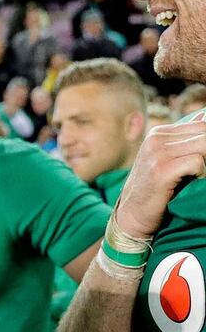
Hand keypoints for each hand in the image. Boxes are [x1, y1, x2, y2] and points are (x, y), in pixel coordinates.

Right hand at [114, 113, 205, 239]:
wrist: (132, 214)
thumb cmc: (157, 189)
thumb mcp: (170, 159)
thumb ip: (187, 140)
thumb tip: (205, 117)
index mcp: (159, 133)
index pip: (202, 125)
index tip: (203, 160)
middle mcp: (156, 139)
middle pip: (205, 132)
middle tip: (202, 169)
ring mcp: (156, 153)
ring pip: (204, 144)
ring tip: (198, 175)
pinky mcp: (160, 170)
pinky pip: (197, 162)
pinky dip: (202, 172)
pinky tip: (193, 181)